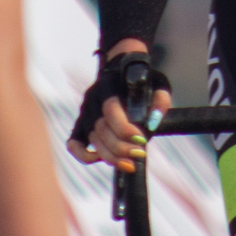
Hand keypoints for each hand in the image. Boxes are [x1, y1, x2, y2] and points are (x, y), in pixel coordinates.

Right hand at [69, 46, 171, 170]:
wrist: (120, 71)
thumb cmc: (141, 81)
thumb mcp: (157, 84)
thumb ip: (160, 101)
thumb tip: (154, 122)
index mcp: (109, 88)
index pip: (111, 111)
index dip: (124, 129)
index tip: (141, 140)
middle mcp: (93, 101)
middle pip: (102, 130)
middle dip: (121, 148)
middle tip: (139, 154)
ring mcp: (85, 114)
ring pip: (93, 140)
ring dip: (110, 156)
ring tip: (130, 164)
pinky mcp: (82, 124)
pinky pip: (74, 143)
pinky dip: (83, 155)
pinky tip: (100, 159)